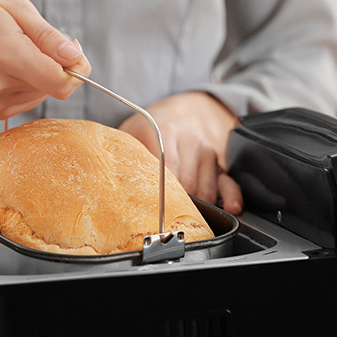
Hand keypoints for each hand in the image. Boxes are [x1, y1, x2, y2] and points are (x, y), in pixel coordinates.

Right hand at [0, 0, 89, 133]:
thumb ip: (48, 36)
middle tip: (34, 39)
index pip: (60, 82)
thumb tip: (75, 58)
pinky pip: (31, 99)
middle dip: (59, 64)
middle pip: (56, 86)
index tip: (73, 51)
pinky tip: (8, 65)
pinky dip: (30, 82)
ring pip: (45, 93)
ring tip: (14, 49)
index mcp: (5, 53)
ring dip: (42, 72)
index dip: (78, 70)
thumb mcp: (14, 7)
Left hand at [119, 92, 242, 214]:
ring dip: (194, 208)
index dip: (157, 195)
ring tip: (180, 222)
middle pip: (184, 184)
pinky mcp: (218, 164)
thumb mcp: (129, 134)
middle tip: (159, 223)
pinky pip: (228, 181)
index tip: (150, 213)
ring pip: (204, 188)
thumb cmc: (148, 130)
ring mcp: (205, 152)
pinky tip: (230, 208)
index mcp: (164, 131)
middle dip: (173, 206)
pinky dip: (231, 196)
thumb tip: (104, 180)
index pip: (164, 168)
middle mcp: (189, 140)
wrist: (177, 113)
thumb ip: (121, 154)